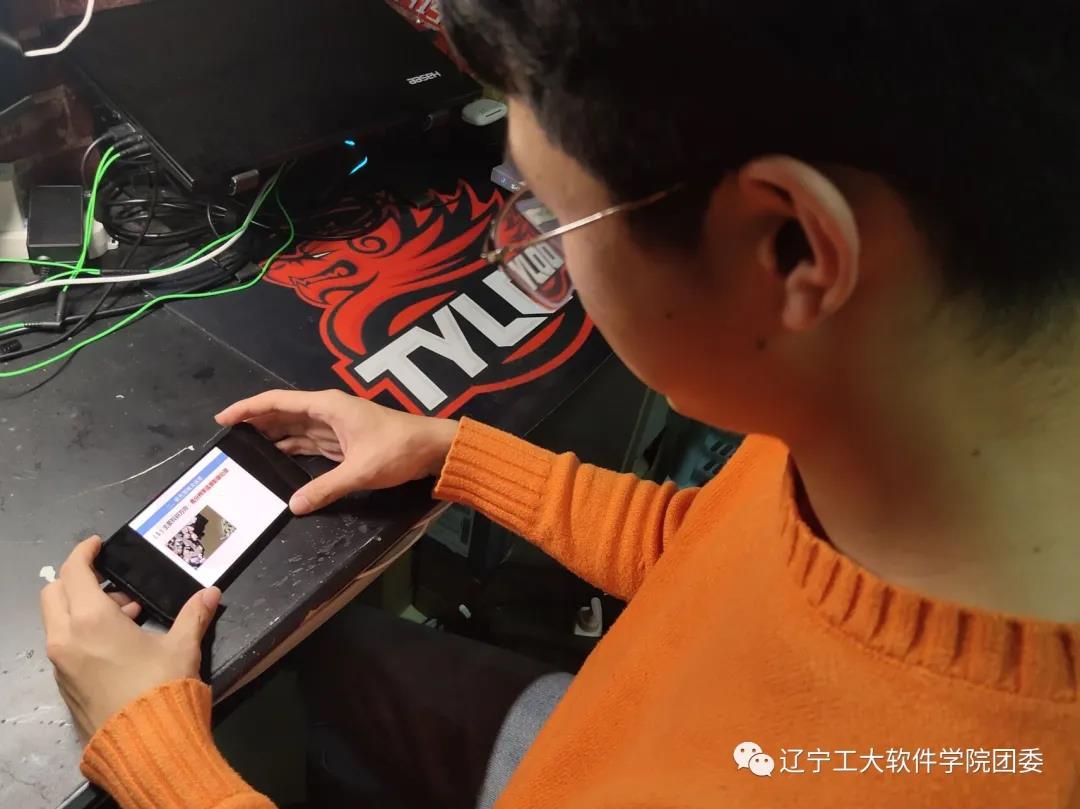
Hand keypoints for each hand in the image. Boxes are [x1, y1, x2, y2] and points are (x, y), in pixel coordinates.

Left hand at [41, 537, 219, 737]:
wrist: (145, 743)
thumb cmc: (161, 686)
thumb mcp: (184, 646)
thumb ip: (194, 614)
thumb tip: (210, 593)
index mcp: (91, 619)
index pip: (73, 571)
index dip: (83, 552)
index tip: (97, 545)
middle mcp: (66, 637)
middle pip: (54, 592)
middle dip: (79, 580)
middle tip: (114, 584)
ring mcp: (61, 663)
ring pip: (57, 620)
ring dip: (83, 608)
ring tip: (128, 615)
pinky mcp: (65, 684)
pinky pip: (65, 644)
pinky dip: (83, 632)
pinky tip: (120, 643)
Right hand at [216, 389, 458, 514]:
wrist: (432, 449)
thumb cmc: (398, 450)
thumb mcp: (360, 471)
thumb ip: (326, 488)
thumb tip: (294, 505)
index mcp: (327, 406)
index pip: (278, 402)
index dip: (248, 408)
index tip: (223, 419)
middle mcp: (328, 411)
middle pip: (283, 414)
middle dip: (255, 423)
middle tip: (226, 439)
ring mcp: (336, 426)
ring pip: (296, 428)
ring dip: (272, 436)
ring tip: (245, 450)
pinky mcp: (344, 441)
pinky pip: (310, 442)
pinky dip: (292, 449)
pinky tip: (278, 459)